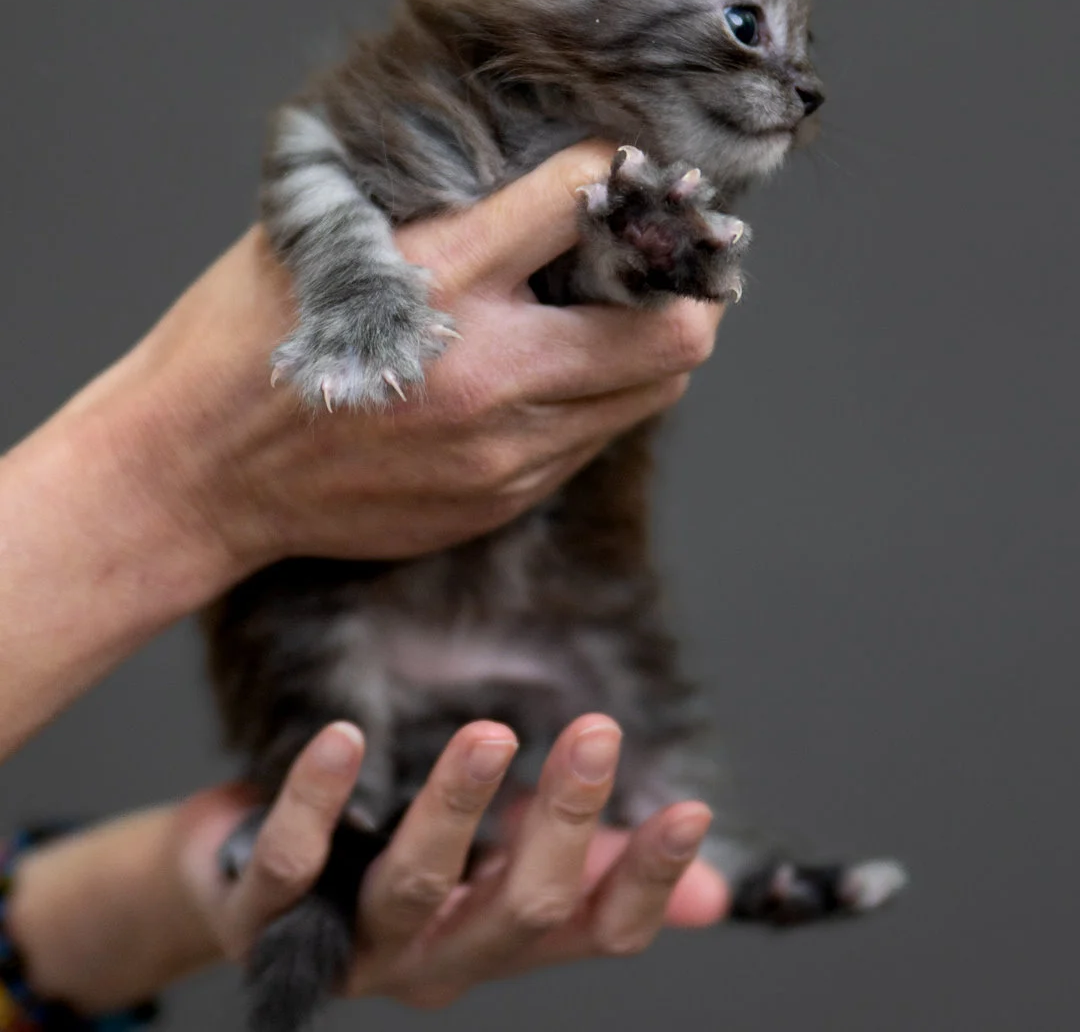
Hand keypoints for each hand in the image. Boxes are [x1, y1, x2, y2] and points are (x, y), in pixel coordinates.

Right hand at [110, 140, 722, 582]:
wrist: (195, 473)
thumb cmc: (244, 339)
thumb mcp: (325, 234)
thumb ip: (436, 208)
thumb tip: (531, 174)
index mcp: (441, 279)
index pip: (588, 198)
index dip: (620, 170)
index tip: (624, 170)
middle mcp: (490, 371)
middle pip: (672, 330)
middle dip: (690, 285)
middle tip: (671, 260)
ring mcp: (502, 450)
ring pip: (650, 394)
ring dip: (652, 345)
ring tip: (619, 314)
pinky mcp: (497, 498)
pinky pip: (589, 441)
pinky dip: (594, 398)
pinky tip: (552, 373)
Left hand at [177, 718, 728, 1007]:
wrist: (244, 889)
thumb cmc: (391, 869)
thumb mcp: (503, 873)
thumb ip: (596, 875)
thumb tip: (714, 895)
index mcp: (500, 939)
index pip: (592, 931)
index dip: (644, 883)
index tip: (688, 811)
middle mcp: (437, 956)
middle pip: (516, 911)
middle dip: (561, 823)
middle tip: (595, 733)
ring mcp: (351, 943)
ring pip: (414, 888)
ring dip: (454, 810)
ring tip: (490, 735)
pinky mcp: (265, 918)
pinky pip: (293, 863)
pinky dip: (318, 802)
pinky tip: (343, 737)